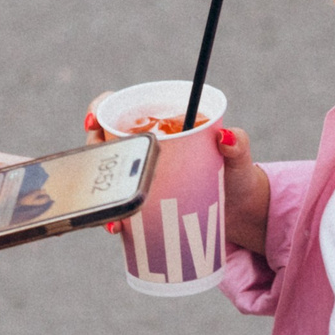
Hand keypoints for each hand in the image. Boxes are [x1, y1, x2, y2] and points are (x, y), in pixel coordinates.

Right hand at [84, 96, 270, 256]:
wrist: (240, 212)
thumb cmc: (237, 175)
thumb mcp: (238, 158)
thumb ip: (237, 143)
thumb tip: (226, 136)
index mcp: (162, 124)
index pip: (120, 108)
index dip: (99, 110)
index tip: (94, 122)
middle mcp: (144, 146)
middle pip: (104, 140)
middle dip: (94, 152)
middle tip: (99, 166)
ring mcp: (139, 175)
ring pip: (106, 175)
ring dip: (99, 189)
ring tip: (109, 205)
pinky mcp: (140, 202)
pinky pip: (118, 205)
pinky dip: (112, 215)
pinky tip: (115, 226)